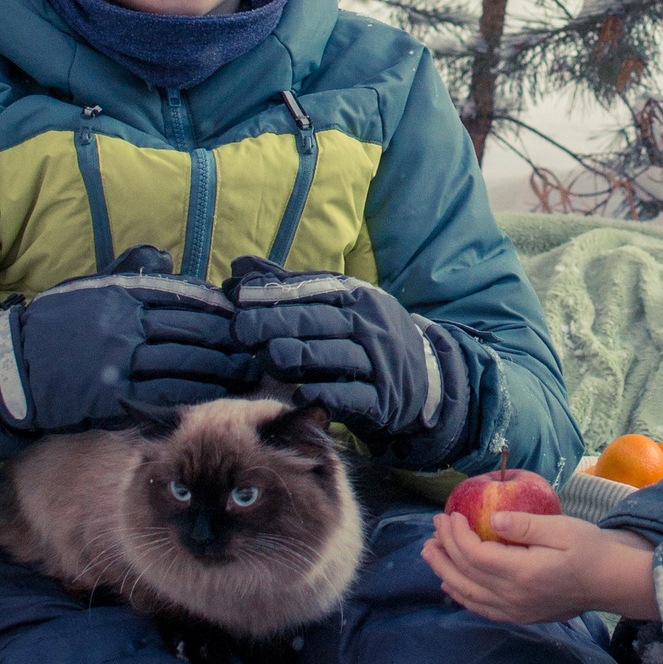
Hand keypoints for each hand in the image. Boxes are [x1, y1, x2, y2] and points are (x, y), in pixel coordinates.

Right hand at [0, 269, 261, 472]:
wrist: (12, 369)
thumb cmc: (55, 325)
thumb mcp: (89, 285)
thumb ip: (129, 269)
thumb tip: (165, 256)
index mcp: (122, 293)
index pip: (187, 298)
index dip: (220, 310)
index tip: (241, 318)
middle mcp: (124, 325)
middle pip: (194, 333)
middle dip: (230, 343)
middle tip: (257, 351)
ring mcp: (118, 362)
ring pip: (185, 365)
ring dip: (221, 373)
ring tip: (245, 376)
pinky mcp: (111, 396)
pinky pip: (163, 395)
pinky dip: (193, 396)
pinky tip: (213, 398)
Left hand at [226, 258, 468, 458]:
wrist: (423, 377)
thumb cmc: (364, 335)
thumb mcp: (337, 304)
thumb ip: (287, 286)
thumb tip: (239, 265)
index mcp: (357, 298)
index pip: (312, 290)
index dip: (274, 292)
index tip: (238, 296)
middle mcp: (369, 327)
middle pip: (317, 322)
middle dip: (275, 324)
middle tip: (240, 329)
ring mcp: (377, 363)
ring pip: (332, 357)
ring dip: (297, 357)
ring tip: (267, 358)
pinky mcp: (382, 399)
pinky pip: (353, 397)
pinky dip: (328, 394)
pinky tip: (303, 393)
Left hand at [422, 503, 657, 626]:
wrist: (611, 581)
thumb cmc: (590, 549)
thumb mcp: (562, 529)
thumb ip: (525, 525)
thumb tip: (492, 518)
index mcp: (522, 573)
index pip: (474, 554)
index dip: (456, 535)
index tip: (449, 515)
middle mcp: (513, 597)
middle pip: (464, 575)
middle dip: (444, 550)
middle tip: (432, 529)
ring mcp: (515, 610)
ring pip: (468, 594)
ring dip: (445, 572)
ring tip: (430, 553)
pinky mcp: (520, 615)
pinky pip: (481, 608)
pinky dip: (461, 595)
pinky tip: (451, 584)